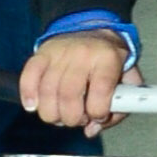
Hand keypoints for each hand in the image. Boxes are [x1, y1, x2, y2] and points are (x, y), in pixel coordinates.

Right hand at [20, 33, 134, 135]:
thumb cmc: (109, 60)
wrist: (93, 28)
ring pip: (47, 91)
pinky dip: (28, 96)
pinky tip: (34, 106)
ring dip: (53, 114)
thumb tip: (92, 129)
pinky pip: (28, 76)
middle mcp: (82, 54)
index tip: (98, 116)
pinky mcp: (41, 53)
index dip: (98, 113)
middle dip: (73, 118)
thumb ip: (119, 109)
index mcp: (107, 59)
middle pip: (69, 96)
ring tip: (61, 115)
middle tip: (78, 119)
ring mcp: (59, 53)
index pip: (100, 92)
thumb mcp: (128, 80)